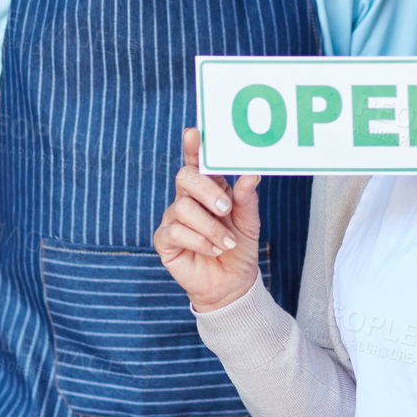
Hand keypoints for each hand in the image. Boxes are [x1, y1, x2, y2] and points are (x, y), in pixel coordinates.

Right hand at [154, 127, 261, 312]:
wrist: (232, 284)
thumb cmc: (239, 248)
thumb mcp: (249, 222)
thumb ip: (247, 198)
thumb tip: (251, 174)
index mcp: (209, 188)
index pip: (197, 162)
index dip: (193, 146)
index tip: (194, 132)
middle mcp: (188, 199)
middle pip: (185, 177)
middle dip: (206, 191)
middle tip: (226, 209)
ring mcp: (174, 218)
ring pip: (183, 208)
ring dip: (210, 228)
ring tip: (226, 244)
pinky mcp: (164, 240)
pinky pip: (176, 232)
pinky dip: (200, 242)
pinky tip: (212, 251)